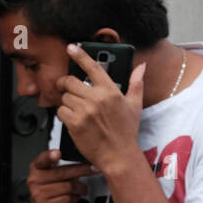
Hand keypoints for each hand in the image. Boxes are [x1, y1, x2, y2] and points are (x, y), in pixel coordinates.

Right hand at [26, 149, 95, 202]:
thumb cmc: (51, 189)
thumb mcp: (53, 174)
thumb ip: (63, 165)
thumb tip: (85, 158)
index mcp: (37, 168)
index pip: (42, 160)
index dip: (50, 156)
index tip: (58, 153)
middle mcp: (35, 180)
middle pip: (62, 172)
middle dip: (82, 170)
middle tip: (93, 169)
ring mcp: (39, 194)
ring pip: (69, 187)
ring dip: (81, 187)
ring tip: (83, 188)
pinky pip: (68, 199)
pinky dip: (76, 197)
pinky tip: (75, 197)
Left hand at [56, 44, 145, 173]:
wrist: (119, 155)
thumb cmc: (127, 131)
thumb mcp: (135, 105)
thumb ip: (136, 83)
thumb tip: (141, 67)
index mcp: (111, 91)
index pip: (93, 68)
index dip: (80, 55)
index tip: (71, 47)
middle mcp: (97, 99)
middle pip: (70, 81)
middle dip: (65, 83)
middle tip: (65, 87)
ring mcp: (85, 111)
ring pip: (64, 97)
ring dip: (66, 101)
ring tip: (75, 108)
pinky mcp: (75, 124)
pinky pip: (61, 111)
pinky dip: (63, 114)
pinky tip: (73, 119)